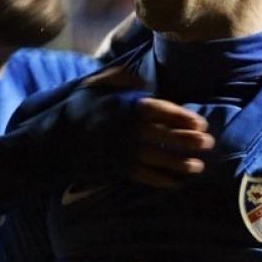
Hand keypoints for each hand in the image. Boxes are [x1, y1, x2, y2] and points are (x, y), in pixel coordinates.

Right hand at [57, 68, 211, 188]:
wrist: (52, 141)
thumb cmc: (76, 110)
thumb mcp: (94, 85)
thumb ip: (119, 78)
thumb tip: (143, 81)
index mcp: (124, 107)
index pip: (162, 111)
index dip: (184, 118)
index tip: (201, 123)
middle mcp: (127, 130)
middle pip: (166, 136)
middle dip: (189, 141)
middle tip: (208, 144)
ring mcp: (123, 152)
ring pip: (159, 159)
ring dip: (180, 164)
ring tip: (198, 167)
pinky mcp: (116, 169)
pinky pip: (144, 176)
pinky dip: (161, 181)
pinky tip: (176, 183)